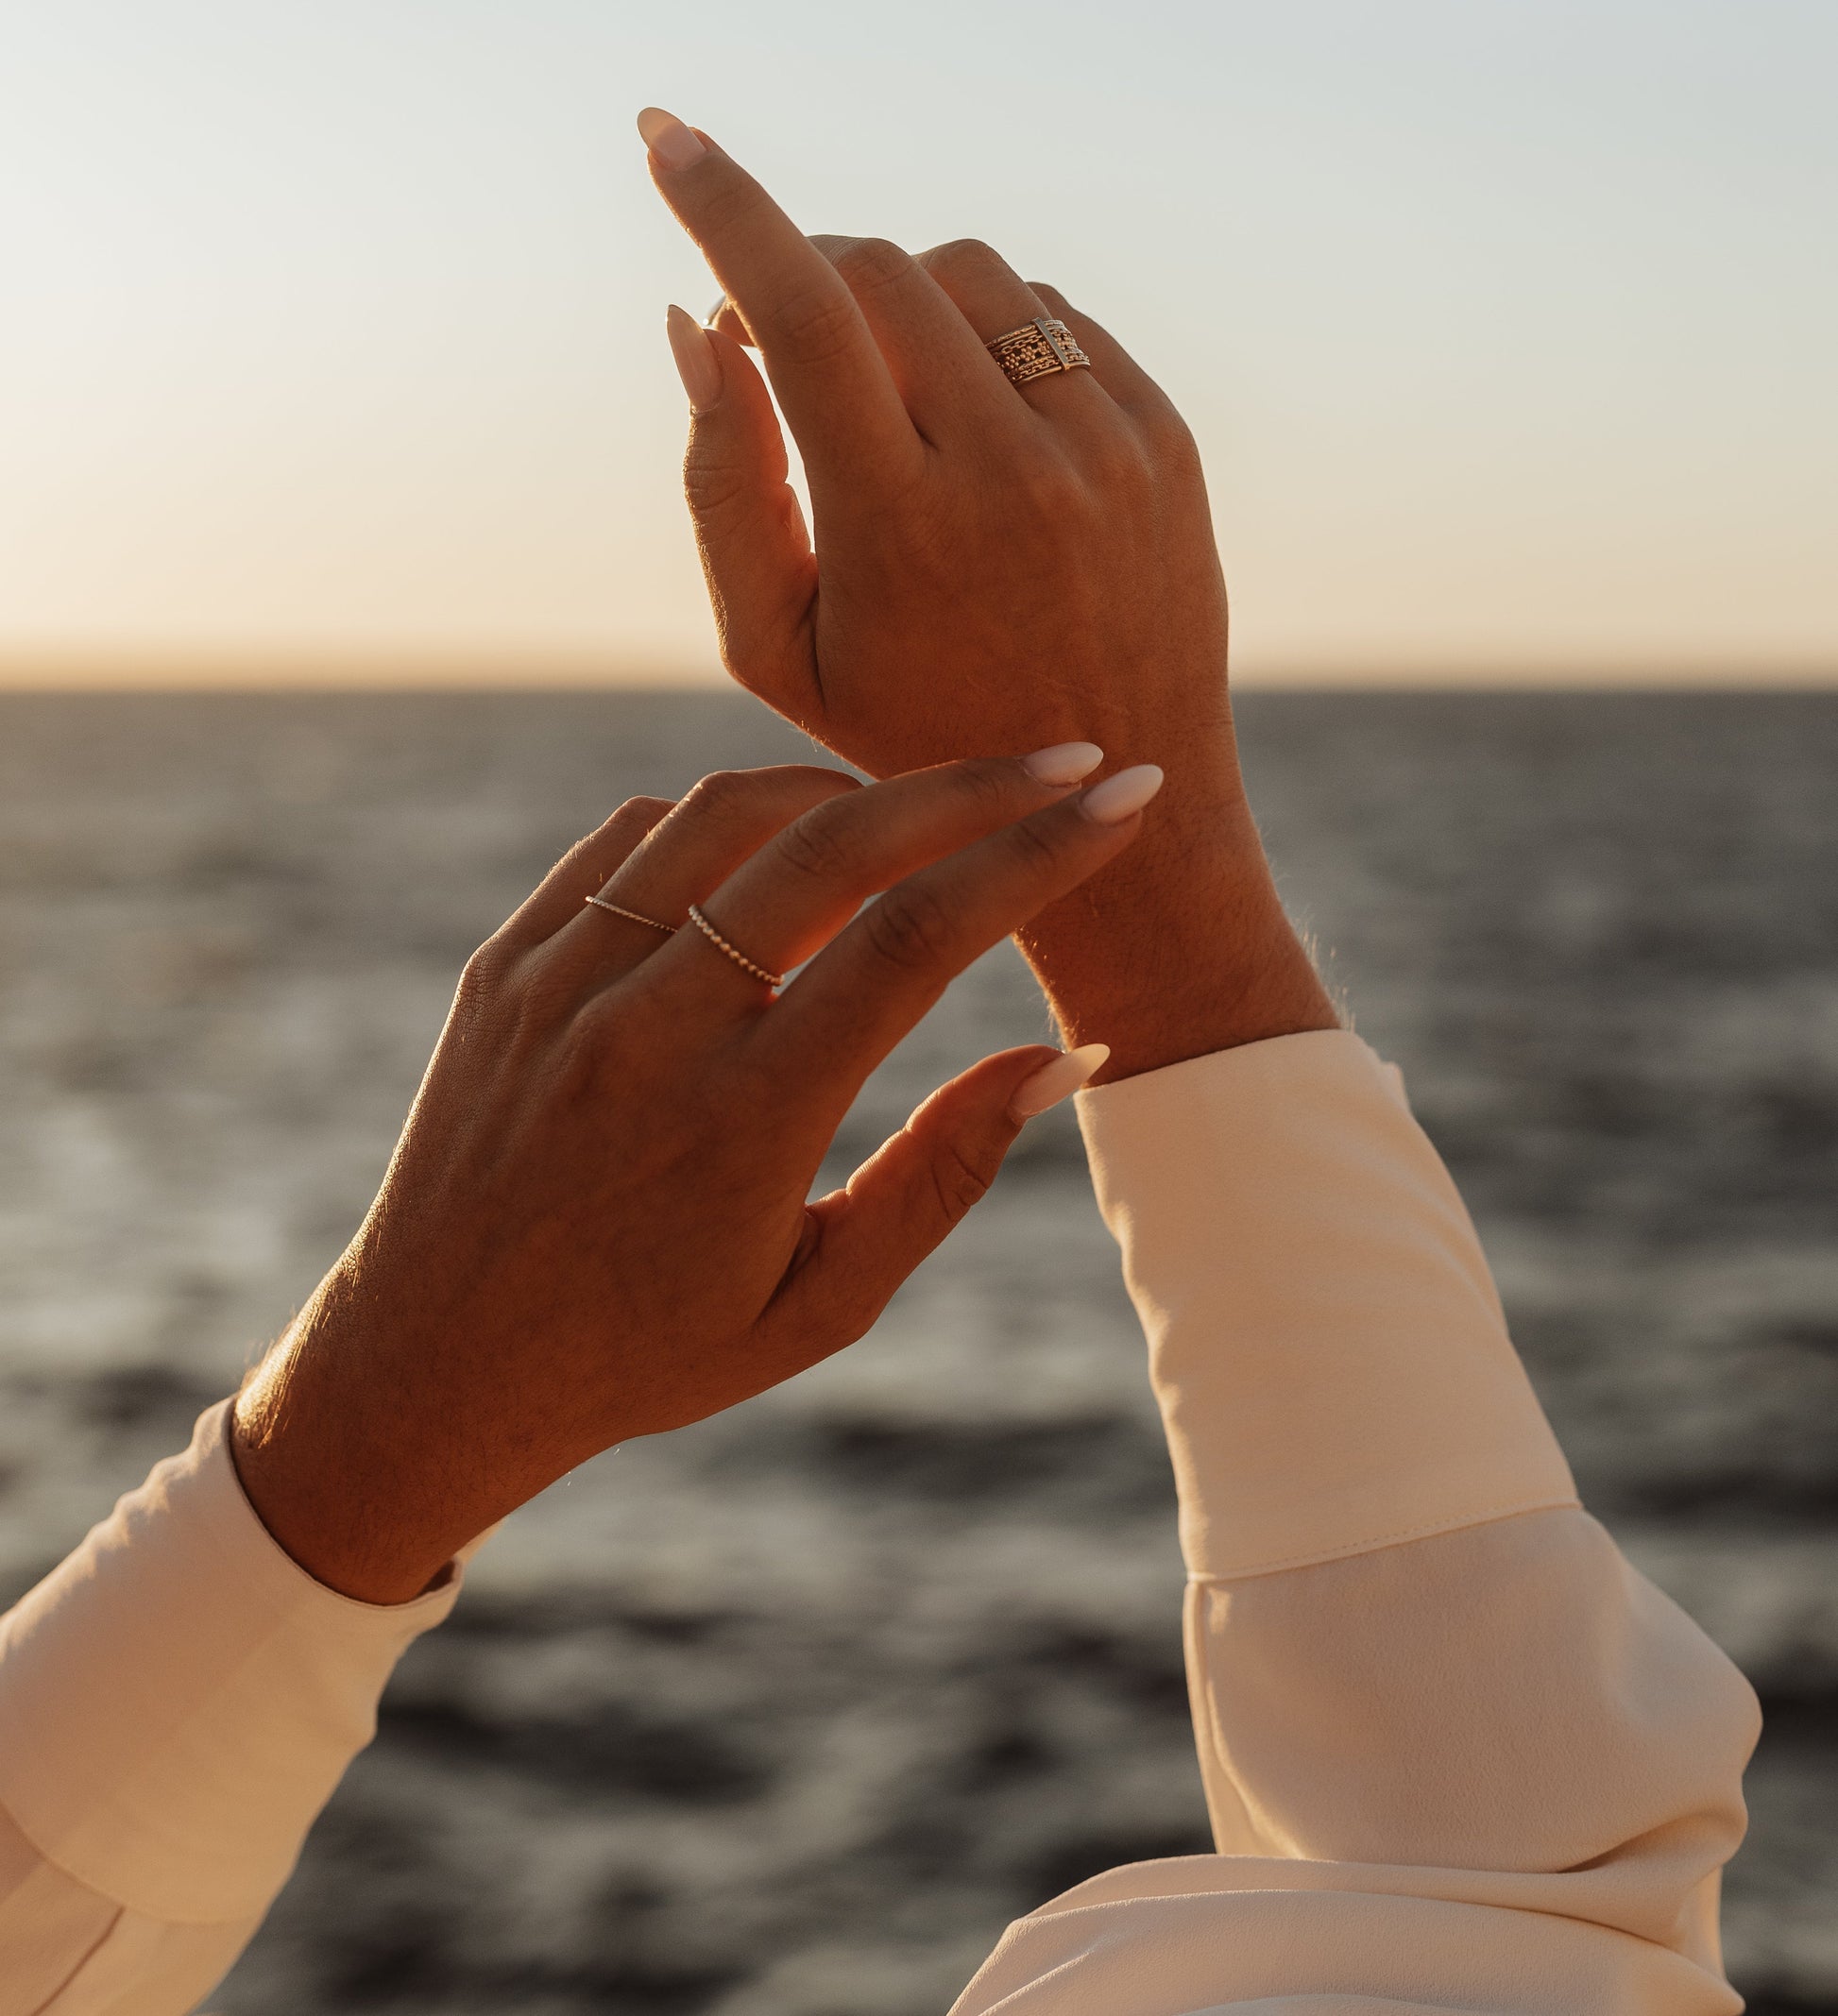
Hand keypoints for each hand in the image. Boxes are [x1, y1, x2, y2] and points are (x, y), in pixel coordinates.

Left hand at [231, 747, 1155, 1602]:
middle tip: (1064, 759)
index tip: (1119, 801)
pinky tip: (783, 840)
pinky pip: (628, 837)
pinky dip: (723, 814)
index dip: (1033, 855)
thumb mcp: (820, 1305)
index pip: (915, 941)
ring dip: (844, 787)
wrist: (425, 1371)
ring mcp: (561, 983)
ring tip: (924, 807)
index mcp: (740, 1122)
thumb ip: (943, 1173)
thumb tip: (1065, 1056)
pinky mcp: (503, 962)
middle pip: (833, 842)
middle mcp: (644, 1030)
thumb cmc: (647, 1354)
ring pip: (724, 811)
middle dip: (971, 784)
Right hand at [642, 109, 1336, 1072]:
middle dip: (804, 270)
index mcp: (902, 523)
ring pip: (970, 272)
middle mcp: (1014, 468)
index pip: (801, 309)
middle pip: (881, 269)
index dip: (721, 204)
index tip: (662, 132)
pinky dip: (985, 335)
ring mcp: (1104, 444)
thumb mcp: (777, 644)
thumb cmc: (908, 725)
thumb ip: (721, 481)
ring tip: (881, 391)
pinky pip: (1051, 315)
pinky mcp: (1164, 434)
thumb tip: (695, 320)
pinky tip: (971, 419)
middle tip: (773, 335)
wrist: (1115, 787)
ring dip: (899, 296)